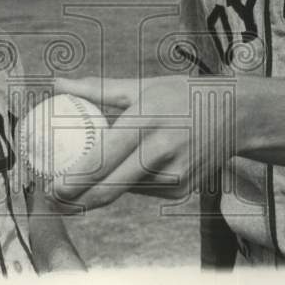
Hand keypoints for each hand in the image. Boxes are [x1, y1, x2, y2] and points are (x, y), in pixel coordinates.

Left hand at [51, 75, 236, 210]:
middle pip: (108, 190)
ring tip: (78, 186)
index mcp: (146, 120)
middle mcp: (160, 150)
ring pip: (124, 193)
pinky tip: (127, 171)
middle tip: (53, 198)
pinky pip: (143, 192)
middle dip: (75, 201)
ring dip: (99, 193)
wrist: (235, 114)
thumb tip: (57, 83)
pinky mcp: (182, 190)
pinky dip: (128, 185)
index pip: (102, 159)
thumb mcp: (142, 86)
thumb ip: (96, 88)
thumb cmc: (181, 95)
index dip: (73, 181)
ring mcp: (173, 174)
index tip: (50, 186)